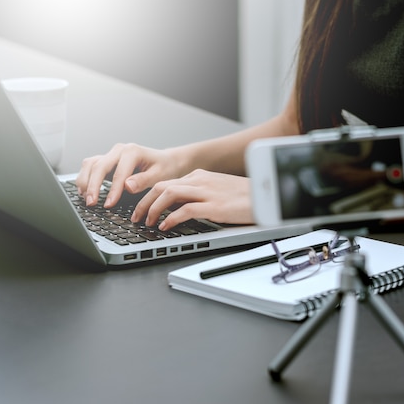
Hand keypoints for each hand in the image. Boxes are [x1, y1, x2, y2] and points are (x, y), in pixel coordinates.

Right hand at [76, 143, 183, 208]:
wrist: (166, 161)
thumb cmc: (165, 168)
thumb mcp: (160, 175)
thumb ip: (144, 180)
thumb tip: (127, 186)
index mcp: (132, 151)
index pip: (118, 173)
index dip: (112, 190)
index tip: (108, 205)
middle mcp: (119, 150)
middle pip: (99, 166)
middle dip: (93, 186)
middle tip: (91, 203)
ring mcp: (111, 154)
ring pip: (91, 164)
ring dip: (85, 181)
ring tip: (86, 199)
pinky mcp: (107, 160)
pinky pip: (91, 167)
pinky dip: (85, 178)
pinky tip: (84, 192)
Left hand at [132, 169, 253, 230]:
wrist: (267, 196)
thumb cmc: (245, 197)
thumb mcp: (218, 190)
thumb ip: (199, 195)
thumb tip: (179, 207)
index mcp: (199, 176)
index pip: (166, 182)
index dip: (149, 196)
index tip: (141, 208)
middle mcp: (199, 181)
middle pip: (161, 186)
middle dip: (144, 202)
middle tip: (136, 217)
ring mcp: (206, 192)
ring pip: (168, 194)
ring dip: (152, 209)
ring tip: (147, 222)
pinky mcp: (214, 206)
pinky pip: (184, 210)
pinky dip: (170, 219)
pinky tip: (165, 227)